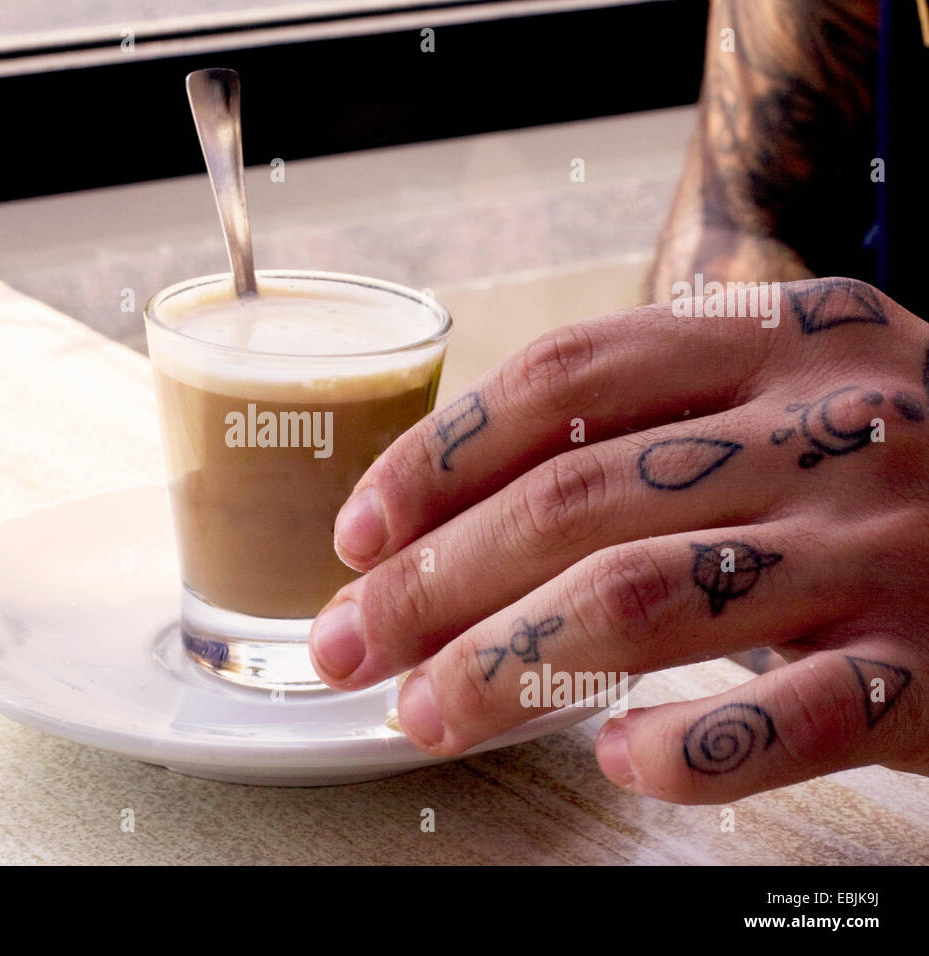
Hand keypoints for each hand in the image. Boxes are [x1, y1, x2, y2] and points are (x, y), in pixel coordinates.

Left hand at [308, 276, 928, 802]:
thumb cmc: (915, 460)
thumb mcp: (806, 386)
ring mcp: (885, 548)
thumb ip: (664, 407)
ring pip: (643, 602)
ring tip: (427, 712)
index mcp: (785, 341)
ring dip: (507, 666)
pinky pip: (792, 719)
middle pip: (572, 501)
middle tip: (352, 643)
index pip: (564, 378)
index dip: (438, 456)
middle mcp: (830, 429)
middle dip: (432, 580)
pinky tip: (623, 765)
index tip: (359, 531)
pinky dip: (692, 749)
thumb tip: (468, 490)